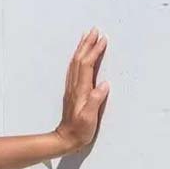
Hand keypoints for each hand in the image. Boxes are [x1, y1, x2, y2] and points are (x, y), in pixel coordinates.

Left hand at [54, 26, 109, 148]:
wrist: (65, 138)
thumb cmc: (79, 130)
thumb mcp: (89, 118)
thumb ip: (96, 101)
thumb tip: (104, 85)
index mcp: (81, 90)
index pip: (87, 65)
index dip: (94, 51)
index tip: (103, 39)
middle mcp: (75, 86)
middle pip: (80, 60)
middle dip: (87, 44)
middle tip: (94, 30)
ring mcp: (72, 88)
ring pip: (76, 63)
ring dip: (82, 48)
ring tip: (87, 37)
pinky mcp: (72, 91)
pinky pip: (74, 69)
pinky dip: (79, 58)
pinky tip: (81, 55)